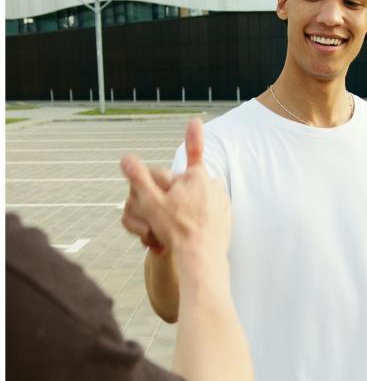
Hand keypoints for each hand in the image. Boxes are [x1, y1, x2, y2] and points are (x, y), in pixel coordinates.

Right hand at [120, 118, 230, 257]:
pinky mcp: (227, 218)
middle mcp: (214, 185)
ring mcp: (223, 202)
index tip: (196, 121)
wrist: (202, 260)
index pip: (193, 152)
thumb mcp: (151, 203)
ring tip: (174, 232)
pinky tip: (188, 237)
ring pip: (197, 201)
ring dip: (186, 211)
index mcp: (197, 176)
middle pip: (187, 185)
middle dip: (175, 198)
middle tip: (164, 221)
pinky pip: (208, 216)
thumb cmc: (176, 230)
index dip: (193, 136)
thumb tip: (125, 157)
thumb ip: (139, 179)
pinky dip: (198, 223)